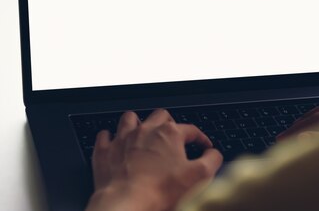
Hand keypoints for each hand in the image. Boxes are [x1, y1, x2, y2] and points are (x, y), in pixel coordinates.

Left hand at [86, 109, 222, 210]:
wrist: (126, 202)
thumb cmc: (160, 190)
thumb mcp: (198, 177)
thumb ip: (211, 161)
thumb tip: (214, 154)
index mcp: (169, 134)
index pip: (190, 129)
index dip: (200, 137)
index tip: (202, 146)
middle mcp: (145, 130)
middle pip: (160, 116)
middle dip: (168, 123)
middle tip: (173, 135)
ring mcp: (123, 138)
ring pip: (130, 118)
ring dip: (137, 123)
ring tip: (142, 132)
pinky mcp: (105, 151)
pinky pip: (104, 135)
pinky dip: (109, 137)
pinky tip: (113, 142)